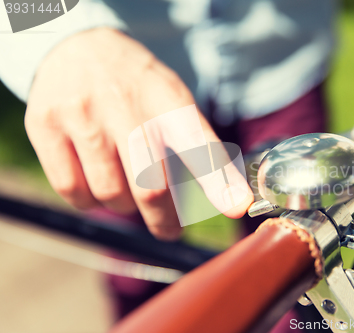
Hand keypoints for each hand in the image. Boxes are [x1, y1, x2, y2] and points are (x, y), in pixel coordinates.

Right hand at [25, 28, 252, 239]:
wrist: (75, 46)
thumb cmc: (135, 86)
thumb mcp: (171, 100)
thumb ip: (195, 144)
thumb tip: (226, 197)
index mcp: (167, 99)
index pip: (198, 145)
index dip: (219, 180)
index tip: (237, 206)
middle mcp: (125, 105)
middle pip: (151, 186)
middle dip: (165, 220)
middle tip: (171, 229)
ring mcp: (82, 116)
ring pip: (111, 195)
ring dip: (125, 205)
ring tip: (128, 189)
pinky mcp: (45, 127)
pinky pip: (74, 191)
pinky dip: (91, 201)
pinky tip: (97, 184)